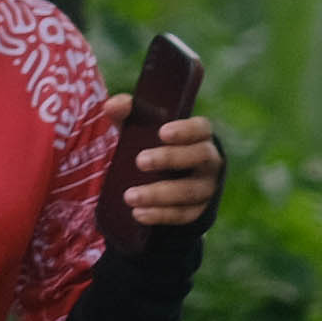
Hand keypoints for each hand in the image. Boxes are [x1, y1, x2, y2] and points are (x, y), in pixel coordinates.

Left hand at [126, 116, 225, 230]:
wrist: (167, 184)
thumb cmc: (154, 148)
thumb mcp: (141, 130)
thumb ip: (128, 115)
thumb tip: (112, 105)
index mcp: (200, 136)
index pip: (201, 128)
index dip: (185, 130)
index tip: (162, 132)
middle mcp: (209, 161)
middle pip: (199, 157)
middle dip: (170, 158)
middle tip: (140, 161)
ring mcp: (206, 187)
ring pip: (189, 191)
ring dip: (159, 194)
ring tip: (129, 196)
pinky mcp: (197, 211)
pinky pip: (182, 215)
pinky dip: (160, 215)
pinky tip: (138, 213)